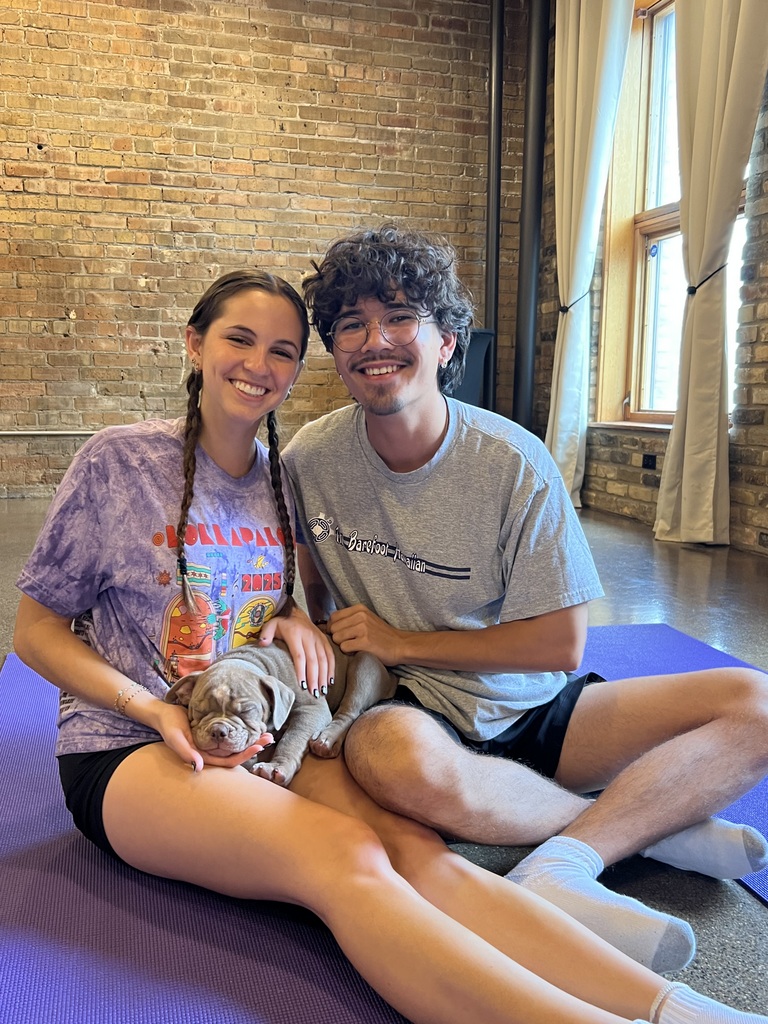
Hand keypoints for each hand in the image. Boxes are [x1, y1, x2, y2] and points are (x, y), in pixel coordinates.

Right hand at [151, 702, 272, 772]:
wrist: (164, 713)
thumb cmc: (169, 725)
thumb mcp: (175, 737)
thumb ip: (186, 752)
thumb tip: (199, 767)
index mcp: (203, 758)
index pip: (228, 762)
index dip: (244, 756)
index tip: (258, 746)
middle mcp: (211, 753)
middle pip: (236, 755)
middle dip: (253, 747)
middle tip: (269, 737)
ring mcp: (213, 744)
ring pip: (236, 746)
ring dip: (252, 740)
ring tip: (267, 733)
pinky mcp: (214, 733)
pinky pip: (231, 736)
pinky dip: (243, 732)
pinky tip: (253, 726)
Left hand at [258, 604, 334, 696]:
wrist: (295, 612)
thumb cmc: (282, 623)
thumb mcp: (271, 624)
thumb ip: (266, 633)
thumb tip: (262, 643)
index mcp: (295, 633)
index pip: (299, 656)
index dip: (301, 671)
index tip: (302, 685)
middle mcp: (309, 636)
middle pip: (313, 660)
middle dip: (314, 678)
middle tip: (314, 693)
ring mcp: (318, 638)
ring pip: (324, 659)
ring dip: (323, 676)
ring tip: (322, 691)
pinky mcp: (324, 640)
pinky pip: (330, 655)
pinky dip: (331, 669)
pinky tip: (330, 681)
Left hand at [327, 605, 405, 665]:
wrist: (399, 645)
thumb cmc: (381, 634)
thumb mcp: (366, 619)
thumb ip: (349, 619)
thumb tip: (326, 626)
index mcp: (359, 609)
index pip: (333, 617)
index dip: (333, 627)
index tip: (341, 634)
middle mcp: (361, 616)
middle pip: (333, 628)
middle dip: (337, 637)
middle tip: (348, 642)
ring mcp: (363, 629)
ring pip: (337, 638)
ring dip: (342, 645)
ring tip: (354, 646)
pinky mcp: (365, 642)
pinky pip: (344, 648)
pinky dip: (348, 652)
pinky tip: (357, 651)